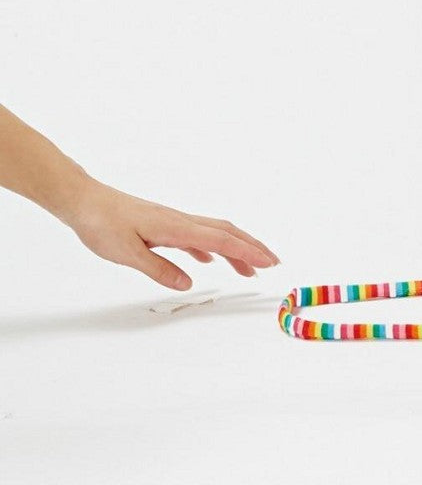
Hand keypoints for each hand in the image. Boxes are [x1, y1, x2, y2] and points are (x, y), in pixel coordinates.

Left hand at [66, 180, 279, 290]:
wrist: (85, 201)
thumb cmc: (102, 224)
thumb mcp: (127, 253)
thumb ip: (159, 269)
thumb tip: (188, 283)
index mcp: (177, 227)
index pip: (221, 241)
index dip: (247, 252)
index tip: (268, 262)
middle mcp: (181, 221)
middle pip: (227, 232)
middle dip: (252, 247)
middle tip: (273, 262)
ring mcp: (174, 221)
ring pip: (214, 233)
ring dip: (236, 248)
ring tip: (249, 267)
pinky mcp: (164, 225)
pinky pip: (197, 236)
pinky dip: (212, 248)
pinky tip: (209, 261)